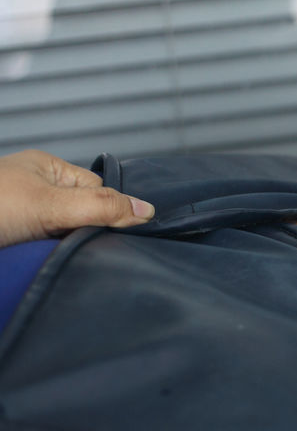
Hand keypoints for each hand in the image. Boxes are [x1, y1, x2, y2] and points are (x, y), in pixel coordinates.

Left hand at [0, 150, 154, 247]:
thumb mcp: (51, 204)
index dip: (106, 210)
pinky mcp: (15, 239)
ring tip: (58, 255)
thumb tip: (146, 210)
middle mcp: (36, 189)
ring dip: (64, 247)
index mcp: (47, 168)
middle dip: (85, 231)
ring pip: (63, 233)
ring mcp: (24, 214)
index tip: (112, 231)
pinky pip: (44, 249)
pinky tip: (46, 262)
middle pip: (82, 212)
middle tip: (84, 248)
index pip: (97, 189)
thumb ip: (100, 206)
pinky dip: (48, 257)